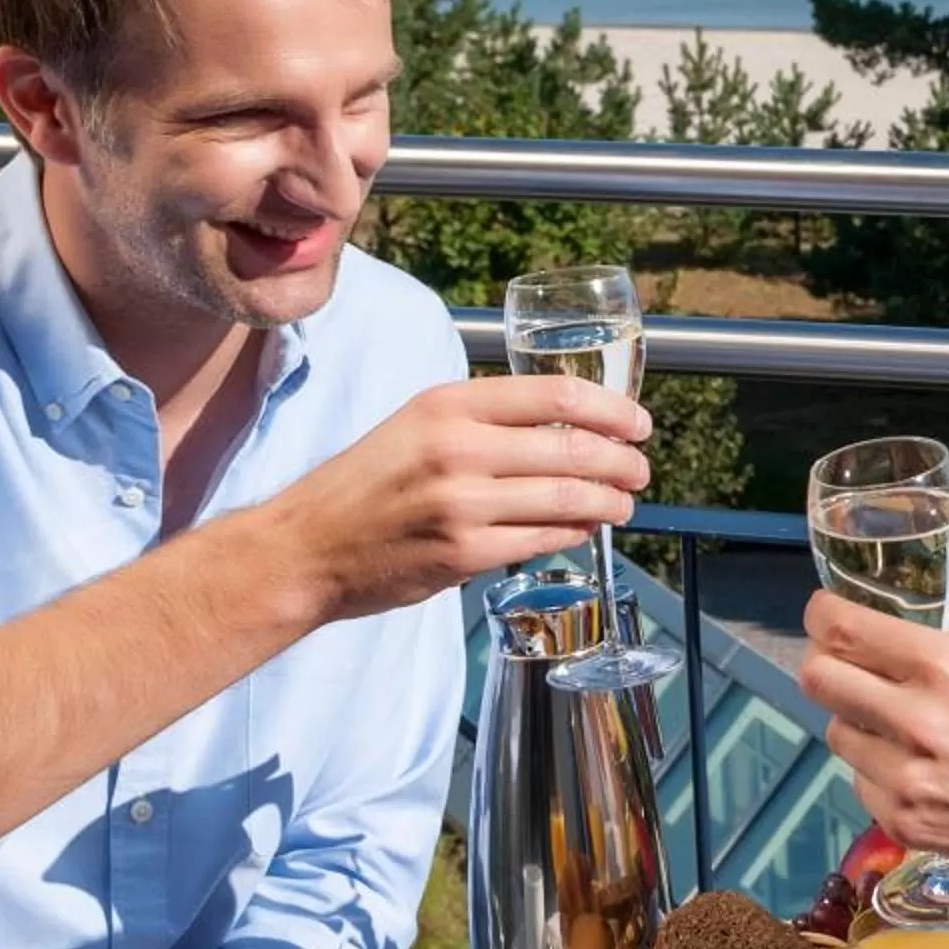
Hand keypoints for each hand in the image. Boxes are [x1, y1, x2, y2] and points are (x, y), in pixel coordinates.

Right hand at [266, 375, 652, 623]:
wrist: (307, 547)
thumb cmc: (365, 486)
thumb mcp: (417, 426)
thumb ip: (482, 422)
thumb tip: (564, 429)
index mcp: (449, 405)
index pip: (556, 395)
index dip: (612, 410)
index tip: (637, 423)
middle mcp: (458, 448)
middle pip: (573, 448)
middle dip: (623, 462)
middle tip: (641, 469)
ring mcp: (462, 504)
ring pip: (567, 498)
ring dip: (609, 502)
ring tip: (623, 503)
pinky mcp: (463, 553)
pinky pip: (542, 538)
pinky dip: (573, 531)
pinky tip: (583, 528)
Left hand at [798, 576, 948, 902]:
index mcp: (945, 669)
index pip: (843, 630)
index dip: (822, 614)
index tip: (827, 612)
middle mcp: (913, 721)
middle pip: (817, 678)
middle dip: (825, 662)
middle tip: (848, 661)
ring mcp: (903, 779)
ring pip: (836, 731)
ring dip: (855, 717)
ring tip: (894, 719)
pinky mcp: (901, 823)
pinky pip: (861, 780)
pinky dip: (877, 768)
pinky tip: (917, 767)